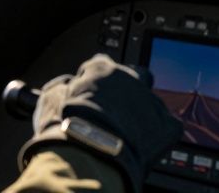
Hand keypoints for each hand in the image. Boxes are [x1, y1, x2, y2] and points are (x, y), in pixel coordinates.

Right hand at [25, 54, 181, 190]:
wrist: (88, 155)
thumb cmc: (67, 129)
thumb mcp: (50, 99)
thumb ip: (62, 86)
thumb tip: (65, 85)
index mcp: (101, 69)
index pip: (103, 63)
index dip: (98, 79)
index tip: (94, 92)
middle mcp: (129, 78)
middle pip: (135, 76)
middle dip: (128, 90)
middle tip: (116, 110)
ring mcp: (150, 100)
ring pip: (151, 102)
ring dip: (142, 114)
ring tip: (128, 134)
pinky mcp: (167, 125)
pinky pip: (169, 126)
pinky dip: (159, 135)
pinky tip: (144, 146)